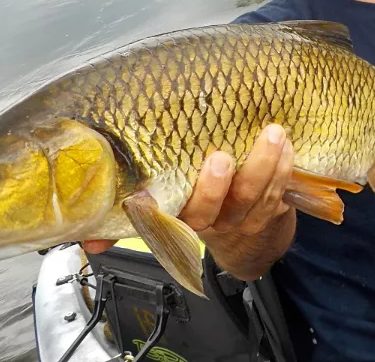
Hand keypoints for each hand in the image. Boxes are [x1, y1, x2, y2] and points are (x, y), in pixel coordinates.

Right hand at [82, 124, 293, 254]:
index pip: (160, 219)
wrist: (251, 237)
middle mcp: (210, 221)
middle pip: (211, 209)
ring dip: (262, 165)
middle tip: (219, 157)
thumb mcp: (163, 206)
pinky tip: (286, 145)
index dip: (153, 211)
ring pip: (252, 198)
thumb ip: (129, 214)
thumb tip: (88, 239)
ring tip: (270, 134)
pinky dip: (283, 168)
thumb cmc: (201, 199)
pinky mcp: (270, 210)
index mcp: (177, 217)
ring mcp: (242, 217)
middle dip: (215, 186)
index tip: (145, 192)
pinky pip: (278, 192)